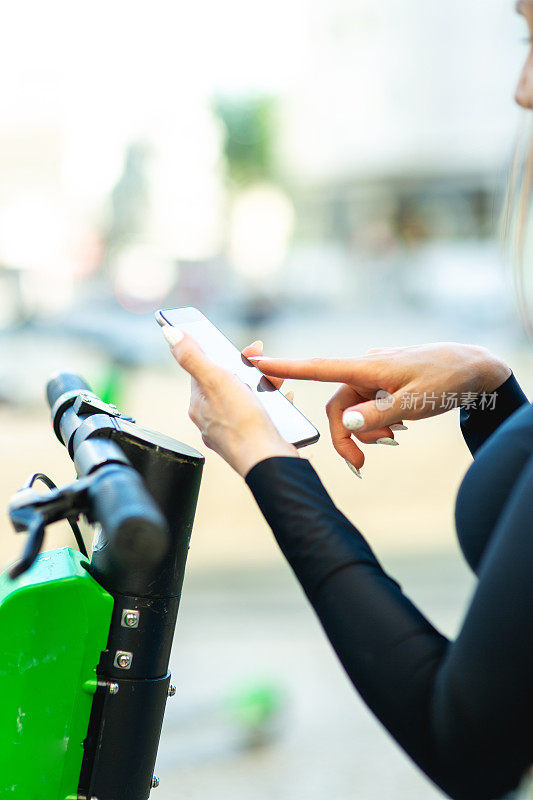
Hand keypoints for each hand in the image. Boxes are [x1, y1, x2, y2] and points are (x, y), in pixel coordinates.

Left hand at [162, 326, 298, 476]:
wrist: (267, 461)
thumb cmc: (241, 423)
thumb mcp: (215, 380)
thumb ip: (193, 357)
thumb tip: (170, 332)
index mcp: (199, 404)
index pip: (204, 369)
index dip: (221, 353)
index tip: (239, 348)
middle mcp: (212, 419)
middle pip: (227, 382)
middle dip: (248, 370)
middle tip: (262, 362)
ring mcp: (232, 431)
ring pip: (247, 399)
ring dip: (263, 386)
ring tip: (276, 384)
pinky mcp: (253, 440)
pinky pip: (262, 415)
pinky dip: (273, 405)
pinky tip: (284, 402)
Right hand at [246, 342, 510, 469]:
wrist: (475, 367)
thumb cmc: (447, 380)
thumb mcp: (416, 403)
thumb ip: (378, 414)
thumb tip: (344, 422)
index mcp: (369, 367)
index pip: (319, 367)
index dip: (286, 368)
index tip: (257, 365)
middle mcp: (366, 368)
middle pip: (336, 405)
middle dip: (344, 435)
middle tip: (358, 465)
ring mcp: (375, 375)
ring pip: (352, 409)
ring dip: (364, 431)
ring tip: (391, 439)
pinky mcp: (383, 382)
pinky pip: (367, 406)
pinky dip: (374, 422)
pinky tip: (396, 427)